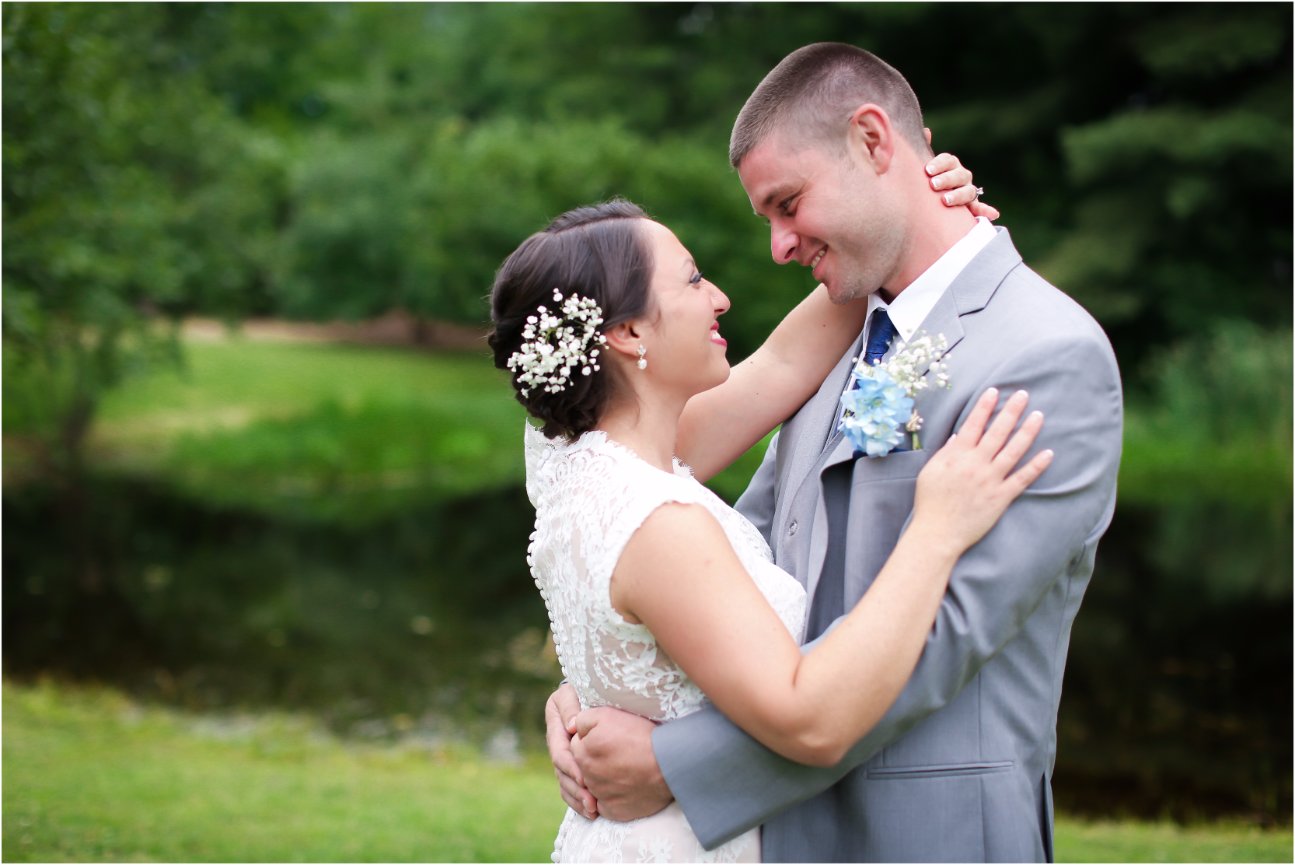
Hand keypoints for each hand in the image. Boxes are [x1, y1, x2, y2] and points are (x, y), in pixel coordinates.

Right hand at [546, 684, 597, 817]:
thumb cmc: (583, 689)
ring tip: (594, 810)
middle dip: (576, 789)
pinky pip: (572, 788)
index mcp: (555, 729)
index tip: (585, 779)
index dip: (572, 768)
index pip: (561, 753)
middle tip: (592, 802)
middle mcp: (557, 746)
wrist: (589, 693)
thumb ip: (571, 707)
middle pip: (563, 774)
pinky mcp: (574, 767)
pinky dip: (579, 801)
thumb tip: (572, 727)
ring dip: (578, 799)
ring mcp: (564, 758)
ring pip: (566, 784)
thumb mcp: (572, 693)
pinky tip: (592, 812)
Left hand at [570, 706, 672, 821]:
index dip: (590, 738)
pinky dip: (610, 798)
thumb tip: (570, 727)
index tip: (606, 737)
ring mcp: (599, 796)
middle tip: (615, 753)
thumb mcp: (608, 715)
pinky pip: (604, 805)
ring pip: (593, 786)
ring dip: (601, 779)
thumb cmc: (640, 736)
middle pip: (583, 766)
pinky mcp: (613, 811)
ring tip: (621, 768)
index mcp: (582, 753)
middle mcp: (586, 777)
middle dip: (593, 759)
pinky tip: (623, 787)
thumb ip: (582, 719)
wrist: (668, 763)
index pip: (576, 744)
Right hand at [913, 388, 1053, 555]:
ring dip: (1027, 432)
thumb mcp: (930, 472)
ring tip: (1038, 416)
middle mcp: (976, 464)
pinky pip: (1022, 478)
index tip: (994, 391)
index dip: (984, 407)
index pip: (973, 425)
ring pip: (1013, 450)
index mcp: (957, 456)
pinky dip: (1036, 466)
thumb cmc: (930, 502)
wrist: (938, 533)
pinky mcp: (1002, 497)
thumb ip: (945, 452)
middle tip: (1023, 395)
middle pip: (997, 432)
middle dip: (1011, 411)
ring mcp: (991, 480)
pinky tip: (1048, 453)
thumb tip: (959, 436)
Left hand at [923, 128, 999, 220]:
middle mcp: (962, 176)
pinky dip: (986, 210)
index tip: (927, 170)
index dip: (939, 164)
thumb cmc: (924, 180)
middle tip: (933, 185)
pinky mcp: (970, 206)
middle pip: (959, 175)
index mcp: (950, 165)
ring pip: (968, 191)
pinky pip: (979, 208)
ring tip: (946, 201)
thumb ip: (922, 149)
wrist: (928, 199)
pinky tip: (993, 214)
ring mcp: (967, 191)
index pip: (948, 160)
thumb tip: (927, 131)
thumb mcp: (922, 167)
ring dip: (959, 195)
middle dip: (946, 179)